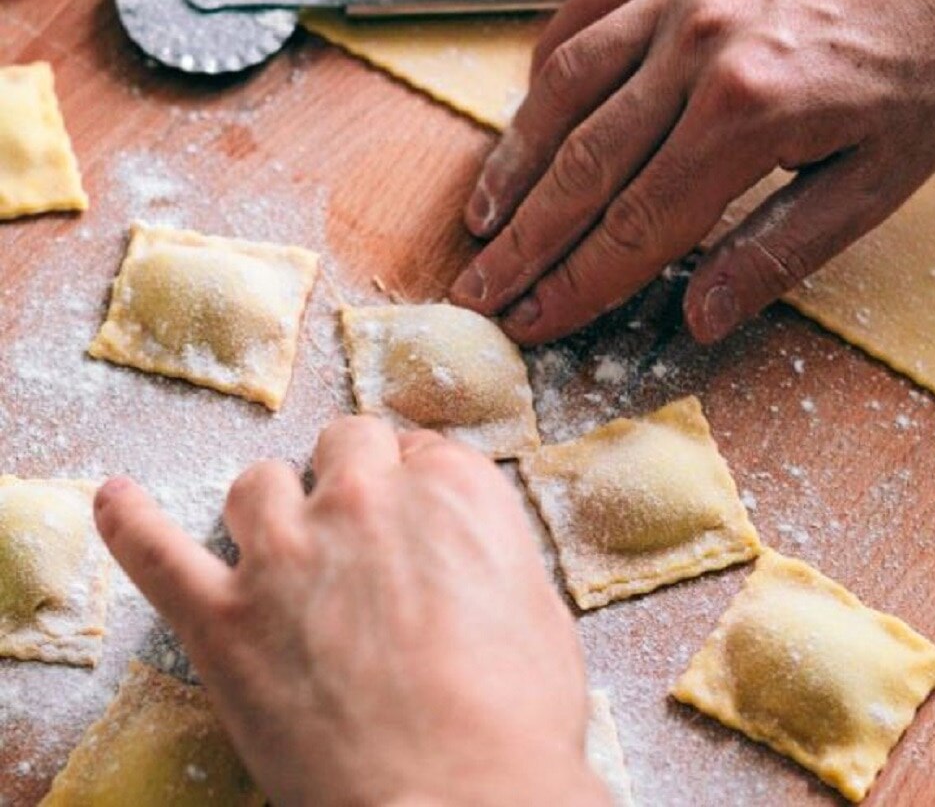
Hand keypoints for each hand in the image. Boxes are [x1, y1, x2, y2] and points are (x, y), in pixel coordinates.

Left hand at [94, 417, 607, 806]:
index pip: (419, 448)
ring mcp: (287, 553)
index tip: (408, 507)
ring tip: (280, 538)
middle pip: (344, 443)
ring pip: (258, 483)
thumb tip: (457, 547)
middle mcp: (365, 498)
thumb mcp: (537, 609)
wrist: (458, 803)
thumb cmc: (519, 721)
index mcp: (450, 489)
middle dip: (351, 474)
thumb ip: (486, 549)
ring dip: (272, 503)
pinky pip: (157, 551)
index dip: (413, 482)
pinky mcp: (224, 618)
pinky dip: (131, 523)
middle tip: (358, 519)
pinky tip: (116, 501)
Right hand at [450, 0, 934, 345]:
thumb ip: (778, 249)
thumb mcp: (877, 180)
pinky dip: (544, 72)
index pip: (638, 225)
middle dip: (525, 244)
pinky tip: (526, 119)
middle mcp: (699, 48)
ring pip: (564, 92)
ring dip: (515, 165)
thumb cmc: (930, 64)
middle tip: (480, 288)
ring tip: (484, 222)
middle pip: (584, 168)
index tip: (533, 319)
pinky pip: (582, 14)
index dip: (577, 283)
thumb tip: (702, 316)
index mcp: (752, 112)